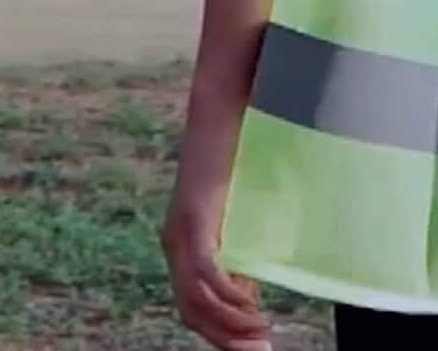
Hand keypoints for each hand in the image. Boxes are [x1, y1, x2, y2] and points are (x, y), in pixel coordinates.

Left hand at [162, 146, 271, 349]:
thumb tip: (248, 290)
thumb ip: (236, 250)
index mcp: (181, 245)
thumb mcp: (235, 215)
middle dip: (226, 339)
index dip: (220, 333)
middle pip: (191, 313)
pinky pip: (206, 271)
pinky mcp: (194, 218)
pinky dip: (229, 295)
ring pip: (196, 299)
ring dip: (231, 324)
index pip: (192, 308)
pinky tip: (252, 304)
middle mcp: (174, 244)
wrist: (220, 110)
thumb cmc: (234, 156)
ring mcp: (181, 232)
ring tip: (263, 333)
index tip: (252, 347)